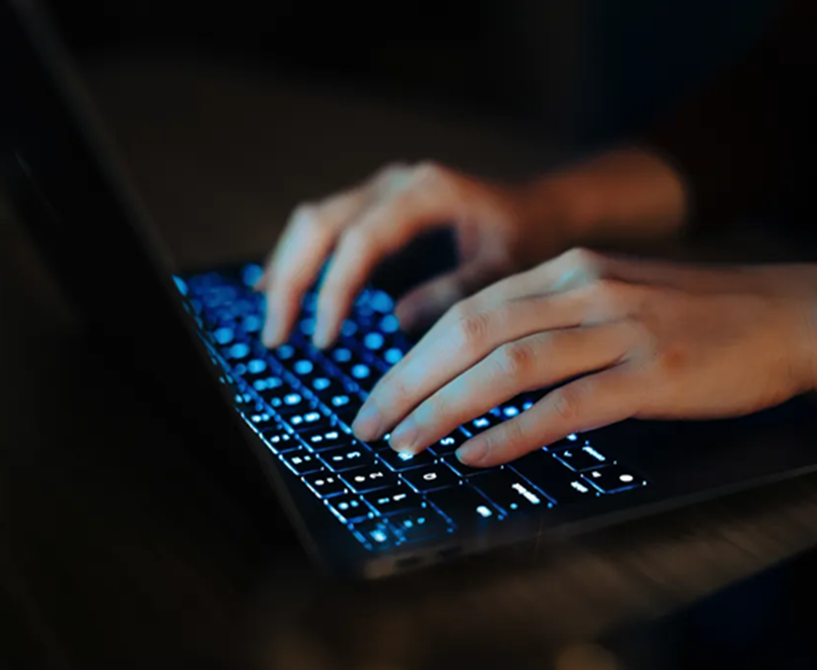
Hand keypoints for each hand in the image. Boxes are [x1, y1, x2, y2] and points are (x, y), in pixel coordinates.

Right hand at [257, 161, 571, 348]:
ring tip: (274, 327)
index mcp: (426, 191)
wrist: (542, 212)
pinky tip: (276, 292)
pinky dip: (298, 261)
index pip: (362, 238)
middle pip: (320, 224)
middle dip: (292, 282)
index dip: (335, 289)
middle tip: (278, 340)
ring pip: (312, 223)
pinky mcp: (373, 208)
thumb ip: (457, 291)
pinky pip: (322, 229)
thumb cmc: (529, 241)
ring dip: (286, 272)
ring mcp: (380, 191)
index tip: (324, 339)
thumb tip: (398, 318)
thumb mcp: (505, 270)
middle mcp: (395, 183)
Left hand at [351, 248, 816, 465]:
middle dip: (409, 382)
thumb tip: (486, 368)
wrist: (788, 315)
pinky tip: (477, 453)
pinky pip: (568, 404)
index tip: (380, 394)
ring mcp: (620, 331)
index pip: (471, 311)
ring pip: (510, 366)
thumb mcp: (617, 296)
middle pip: (473, 333)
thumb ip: (555, 319)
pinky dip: (515, 431)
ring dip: (446, 407)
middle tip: (369, 425)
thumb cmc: (700, 315)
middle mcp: (586, 290)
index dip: (414, 355)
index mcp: (570, 270)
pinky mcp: (652, 374)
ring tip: (405, 443)